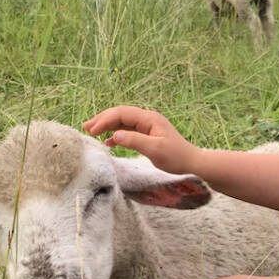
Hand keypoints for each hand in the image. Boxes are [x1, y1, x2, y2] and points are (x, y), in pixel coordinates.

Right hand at [83, 105, 199, 174]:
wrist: (192, 164)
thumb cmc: (176, 158)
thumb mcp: (155, 150)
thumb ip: (134, 141)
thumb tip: (115, 135)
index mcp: (150, 119)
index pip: (122, 113)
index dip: (105, 120)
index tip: (92, 130)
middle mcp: (148, 119)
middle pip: (120, 114)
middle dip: (102, 119)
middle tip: (85, 127)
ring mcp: (148, 127)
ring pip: (123, 122)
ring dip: (107, 125)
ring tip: (91, 131)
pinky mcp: (148, 136)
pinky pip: (128, 131)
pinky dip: (116, 134)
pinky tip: (108, 142)